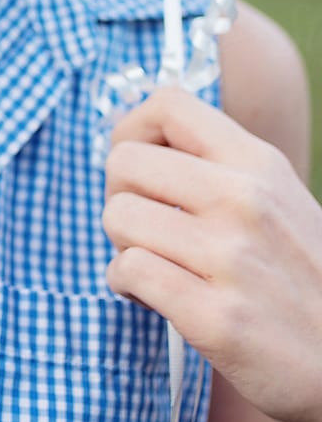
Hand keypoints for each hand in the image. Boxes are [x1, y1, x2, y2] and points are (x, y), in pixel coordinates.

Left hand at [103, 85, 321, 421]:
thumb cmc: (303, 282)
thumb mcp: (280, 203)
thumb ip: (221, 170)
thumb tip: (139, 141)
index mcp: (260, 165)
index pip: (168, 105)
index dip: (133, 131)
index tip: (139, 170)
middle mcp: (245, 201)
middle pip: (124, 161)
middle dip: (120, 195)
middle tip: (144, 228)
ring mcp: (231, 258)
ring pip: (117, 217)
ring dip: (122, 244)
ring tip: (156, 265)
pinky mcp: (215, 317)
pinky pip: (128, 270)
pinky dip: (125, 284)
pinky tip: (152, 297)